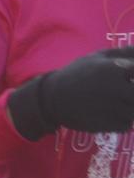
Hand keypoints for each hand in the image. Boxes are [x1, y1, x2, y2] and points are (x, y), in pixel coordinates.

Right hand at [7, 47, 133, 140]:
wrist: (53, 99)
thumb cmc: (76, 74)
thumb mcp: (95, 58)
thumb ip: (122, 53)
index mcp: (115, 68)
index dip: (133, 74)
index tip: (128, 77)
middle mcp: (117, 87)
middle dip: (131, 92)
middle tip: (122, 91)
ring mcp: (115, 108)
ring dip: (128, 106)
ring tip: (113, 101)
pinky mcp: (111, 125)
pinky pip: (128, 123)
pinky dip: (122, 119)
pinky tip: (108, 112)